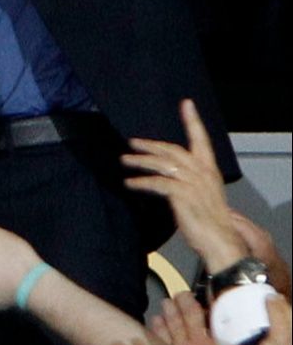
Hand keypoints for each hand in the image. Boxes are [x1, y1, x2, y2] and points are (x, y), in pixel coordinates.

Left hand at [122, 99, 246, 271]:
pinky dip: (141, 181)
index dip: (193, 121)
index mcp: (210, 170)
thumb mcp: (201, 194)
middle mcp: (203, 172)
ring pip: (163, 163)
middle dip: (150, 145)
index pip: (201, 140)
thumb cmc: (208, 221)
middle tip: (132, 142)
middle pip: (173, 150)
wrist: (220, 241)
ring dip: (140, 161)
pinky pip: (157, 182)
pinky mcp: (183, 195)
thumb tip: (167, 173)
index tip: (186, 103)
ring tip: (124, 161)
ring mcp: (194, 183)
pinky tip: (130, 183)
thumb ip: (188, 180)